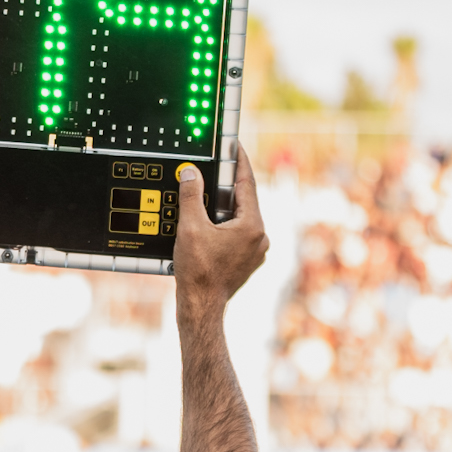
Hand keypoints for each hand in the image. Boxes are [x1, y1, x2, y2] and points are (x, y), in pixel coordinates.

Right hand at [173, 143, 267, 312]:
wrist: (200, 307)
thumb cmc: (198, 272)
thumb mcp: (190, 228)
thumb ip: (191, 196)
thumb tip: (191, 173)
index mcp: (252, 226)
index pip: (247, 183)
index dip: (239, 161)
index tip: (235, 145)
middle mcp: (260, 238)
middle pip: (243, 202)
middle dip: (226, 186)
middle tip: (214, 170)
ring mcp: (255, 252)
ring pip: (240, 220)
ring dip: (223, 209)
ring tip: (204, 201)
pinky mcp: (246, 262)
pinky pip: (237, 236)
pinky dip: (223, 227)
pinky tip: (206, 228)